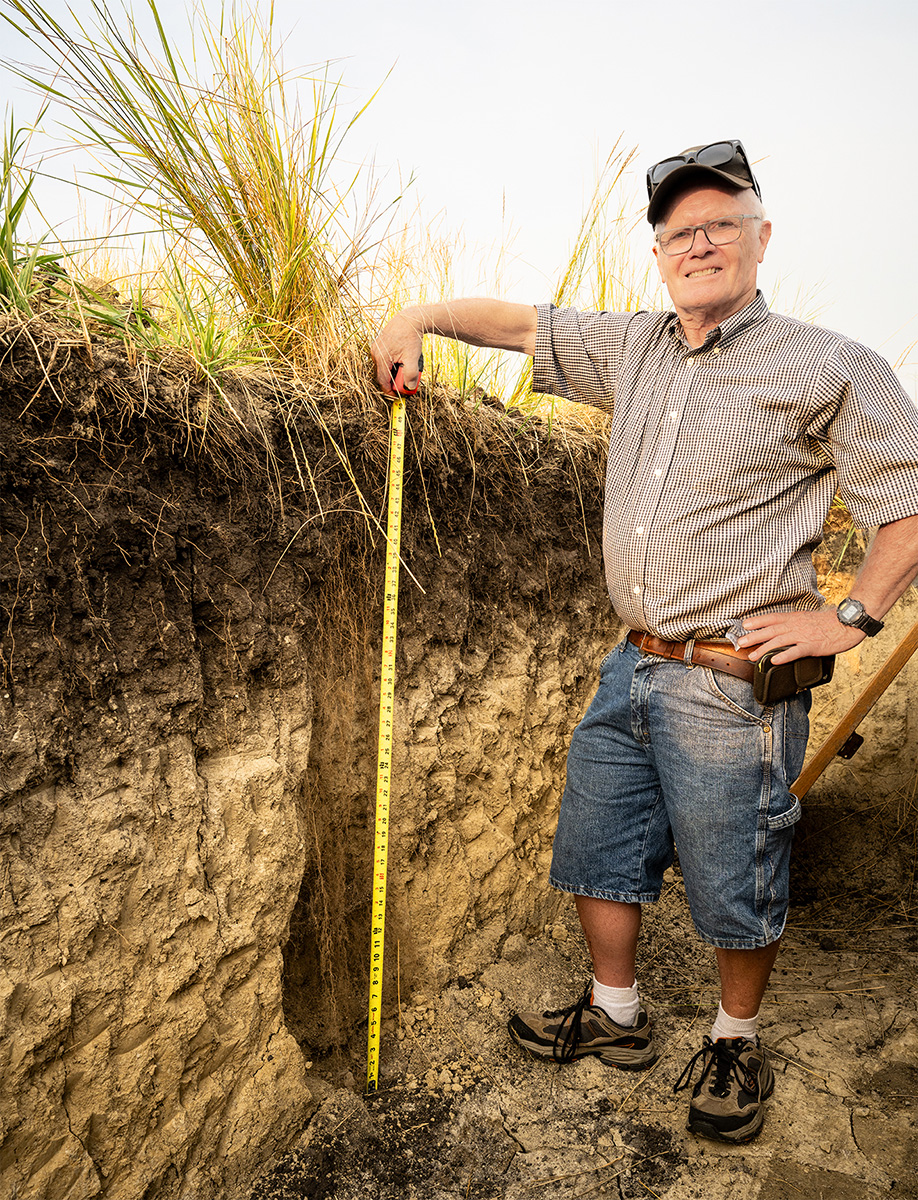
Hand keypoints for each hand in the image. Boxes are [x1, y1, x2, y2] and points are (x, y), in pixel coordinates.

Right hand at [370, 311, 423, 395]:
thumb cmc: (411, 337)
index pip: (382, 382)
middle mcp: (375, 353)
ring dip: (394, 372)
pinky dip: (392, 364)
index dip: (390, 391)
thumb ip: (410, 375)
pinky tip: (402, 360)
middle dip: (394, 381)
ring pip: (383, 368)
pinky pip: (384, 360)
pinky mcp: (379, 345)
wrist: (410, 319)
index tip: (399, 395)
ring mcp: (376, 348)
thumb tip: (409, 388)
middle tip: (406, 382)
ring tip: (406, 368)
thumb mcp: (413, 358)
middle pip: (382, 375)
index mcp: (381, 358)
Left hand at [738, 608, 864, 662]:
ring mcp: (803, 636)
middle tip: (741, 643)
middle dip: (754, 636)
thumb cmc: (828, 622)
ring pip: (779, 642)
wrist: (847, 623)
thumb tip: (782, 628)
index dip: (757, 621)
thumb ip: (794, 623)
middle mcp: (796, 625)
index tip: (744, 625)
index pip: (772, 618)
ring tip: (753, 656)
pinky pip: (796, 651)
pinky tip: (775, 661)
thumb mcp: (807, 618)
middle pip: (771, 630)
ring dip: (764, 649)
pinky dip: (784, 656)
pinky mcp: (812, 646)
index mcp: (794, 618)